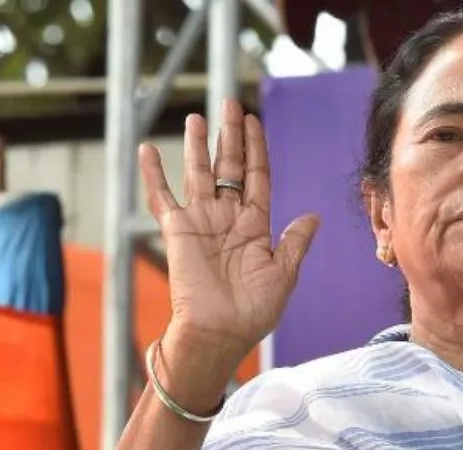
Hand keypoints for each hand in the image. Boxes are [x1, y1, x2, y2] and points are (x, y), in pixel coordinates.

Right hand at [139, 100, 319, 358]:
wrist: (220, 333)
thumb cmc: (253, 311)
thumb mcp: (283, 274)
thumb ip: (295, 242)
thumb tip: (314, 216)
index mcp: (256, 226)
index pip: (256, 177)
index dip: (256, 150)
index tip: (254, 122)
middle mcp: (227, 218)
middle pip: (228, 167)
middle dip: (230, 137)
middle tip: (229, 104)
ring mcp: (201, 222)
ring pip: (199, 174)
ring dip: (198, 146)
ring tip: (197, 117)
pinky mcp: (177, 231)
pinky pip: (162, 197)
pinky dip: (154, 174)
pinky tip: (148, 149)